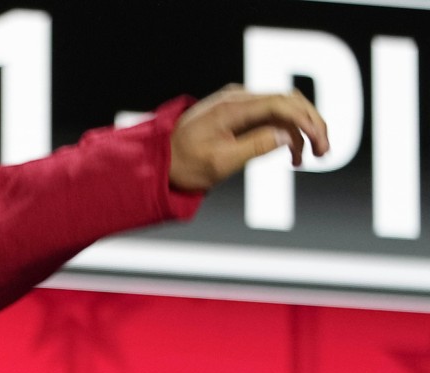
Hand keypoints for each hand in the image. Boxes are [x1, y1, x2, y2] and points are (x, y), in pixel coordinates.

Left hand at [168, 86, 328, 191]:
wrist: (157, 162)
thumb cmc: (184, 165)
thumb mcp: (220, 163)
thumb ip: (255, 146)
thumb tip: (287, 135)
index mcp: (231, 108)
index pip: (280, 103)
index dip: (306, 121)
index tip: (320, 143)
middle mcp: (236, 98)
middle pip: (287, 101)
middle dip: (311, 124)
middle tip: (324, 152)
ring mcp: (237, 103)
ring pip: (282, 108)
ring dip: (300, 130)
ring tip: (307, 159)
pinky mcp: (237, 113)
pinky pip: (269, 115)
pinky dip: (284, 131)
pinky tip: (291, 153)